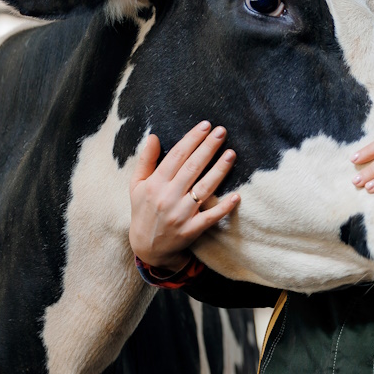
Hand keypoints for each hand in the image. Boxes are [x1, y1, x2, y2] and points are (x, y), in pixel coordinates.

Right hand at [129, 121, 240, 272]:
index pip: (176, 156)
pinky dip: (224, 207)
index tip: (205, 126)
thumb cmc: (143, 210)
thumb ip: (145, 160)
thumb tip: (153, 136)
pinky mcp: (191, 230)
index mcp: (155, 184)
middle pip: (192, 168)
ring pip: (204, 188)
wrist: (146, 247)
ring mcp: (181, 214)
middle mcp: (168, 197)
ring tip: (231, 153)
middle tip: (222, 131)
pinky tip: (237, 195)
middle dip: (208, 148)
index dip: (191, 139)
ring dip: (219, 170)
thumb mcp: (136, 185)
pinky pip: (210, 217)